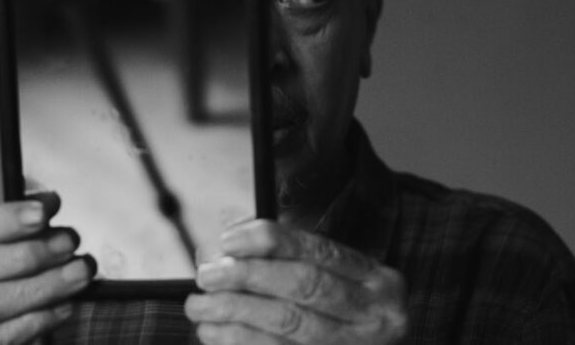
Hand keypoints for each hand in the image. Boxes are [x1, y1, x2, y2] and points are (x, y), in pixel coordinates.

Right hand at [0, 194, 94, 343]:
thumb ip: (18, 229)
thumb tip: (49, 202)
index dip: (6, 220)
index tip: (43, 212)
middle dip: (28, 254)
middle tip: (68, 243)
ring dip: (42, 288)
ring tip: (78, 273)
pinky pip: (0, 340)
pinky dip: (37, 321)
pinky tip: (64, 306)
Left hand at [185, 220, 406, 343]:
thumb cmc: (345, 310)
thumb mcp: (334, 278)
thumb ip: (287, 255)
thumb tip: (230, 243)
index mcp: (375, 279)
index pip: (316, 249)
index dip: (269, 241)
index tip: (228, 240)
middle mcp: (372, 314)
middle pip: (303, 286)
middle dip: (247, 276)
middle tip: (207, 275)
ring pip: (287, 324)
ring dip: (234, 313)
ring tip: (199, 306)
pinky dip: (240, 341)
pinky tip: (214, 332)